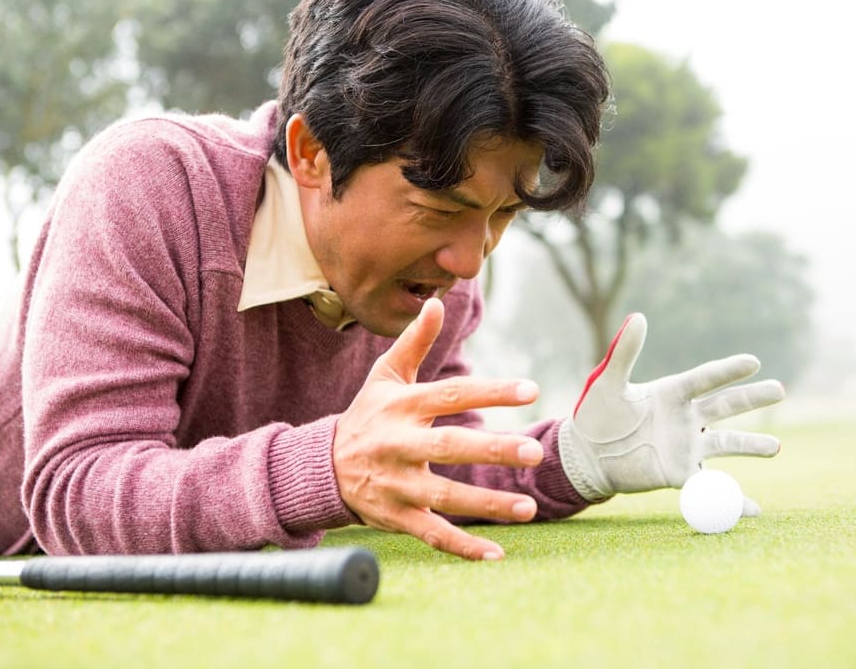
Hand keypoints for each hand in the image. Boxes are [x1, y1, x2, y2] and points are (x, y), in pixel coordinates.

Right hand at [333, 297, 543, 560]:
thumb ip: (414, 341)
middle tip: (534, 451)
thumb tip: (436, 302)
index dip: (490, 391)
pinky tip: (496, 554)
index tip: (530, 389)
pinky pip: (432, 534)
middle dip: (493, 449)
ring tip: (528, 508)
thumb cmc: (366, 414)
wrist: (320, 466)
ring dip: (487, 504)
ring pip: (445, 496)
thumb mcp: (384, 376)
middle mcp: (398, 445)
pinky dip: (463, 547)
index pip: (451, 394)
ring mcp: (397, 484)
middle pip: (450, 447)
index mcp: (401, 406)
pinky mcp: (396, 517)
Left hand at [558, 313, 784, 507]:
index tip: (753, 361)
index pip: (705, 378)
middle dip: (752, 398)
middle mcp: (686, 417)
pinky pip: (710, 486)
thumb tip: (638, 317)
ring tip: (775, 446)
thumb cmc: (596, 414)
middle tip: (780, 390)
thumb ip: (624, 351)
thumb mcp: (608, 381)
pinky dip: (733, 500)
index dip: (728, 370)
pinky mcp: (680, 474)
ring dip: (751, 445)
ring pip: (726, 444)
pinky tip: (753, 509)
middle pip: (725, 406)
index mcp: (671, 392)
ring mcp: (686, 446)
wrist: (587, 455)